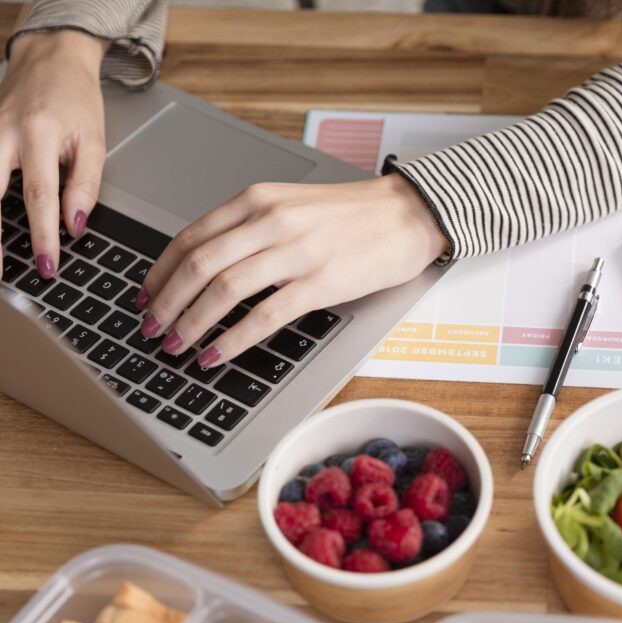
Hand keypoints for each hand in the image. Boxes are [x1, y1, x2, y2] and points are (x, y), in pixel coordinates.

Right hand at [0, 31, 107, 276]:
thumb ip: (86, 184)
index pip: (39, 196)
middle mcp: (2, 134)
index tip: (47, 264)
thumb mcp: (95, 140)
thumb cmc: (75, 100)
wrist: (50, 59)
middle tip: (1, 273)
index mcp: (38, 134)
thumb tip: (76, 226)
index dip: (43, 235)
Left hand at [137, 174, 446, 367]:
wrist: (408, 214)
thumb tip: (210, 267)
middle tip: (151, 329)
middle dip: (165, 304)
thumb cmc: (354, 214)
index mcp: (258, 201)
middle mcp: (270, 222)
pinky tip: (218, 354)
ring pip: (223, 291)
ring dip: (191, 324)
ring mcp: (295, 252)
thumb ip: (251, 227)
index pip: (190, 237)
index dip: (159, 273)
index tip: (145, 297)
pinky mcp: (321, 283)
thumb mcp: (292, 205)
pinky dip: (233, 339)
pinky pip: (265, 316)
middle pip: (198, 266)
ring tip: (177, 346)